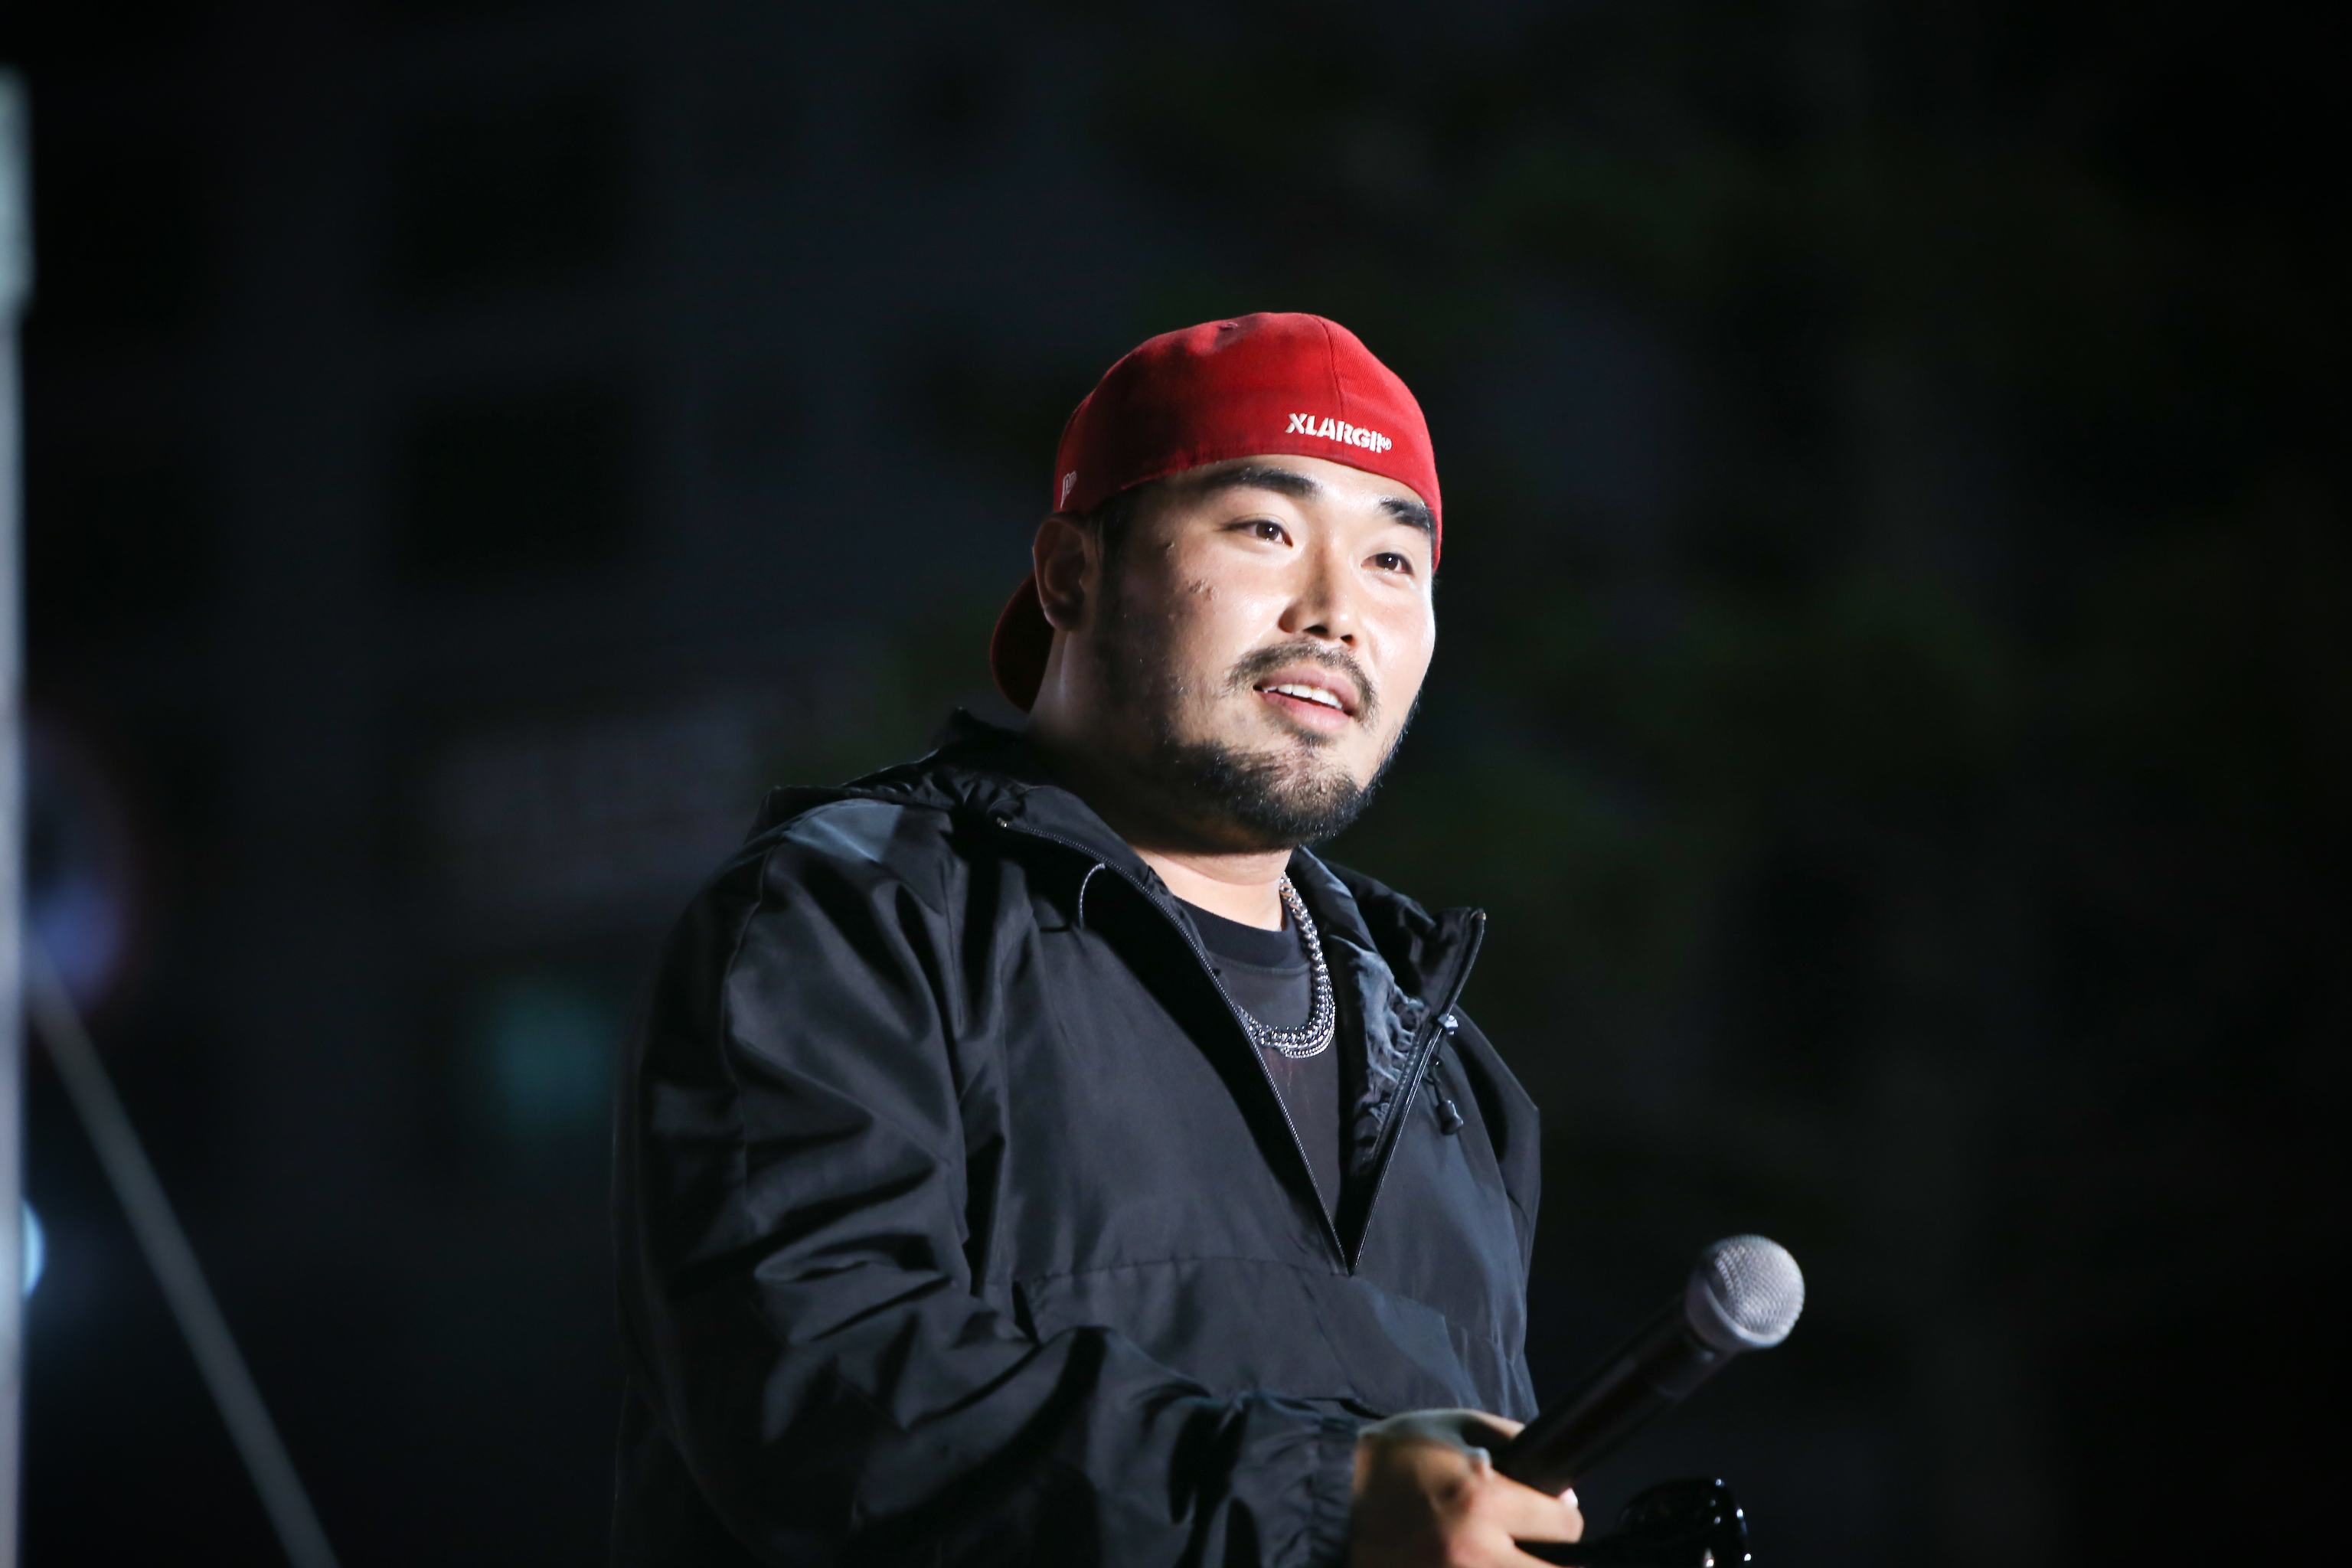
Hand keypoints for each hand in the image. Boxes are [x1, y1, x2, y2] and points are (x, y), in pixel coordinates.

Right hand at [1349, 1409, 1582, 1566]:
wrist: (1325, 1498)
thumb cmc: (1389, 1458)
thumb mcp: (1452, 1428)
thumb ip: (1511, 1442)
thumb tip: (1563, 1487)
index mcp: (1482, 1498)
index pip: (1565, 1525)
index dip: (1563, 1517)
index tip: (1552, 1516)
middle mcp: (1474, 1550)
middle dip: (1553, 1559)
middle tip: (1537, 1548)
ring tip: (1501, 1555)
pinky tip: (1473, 1562)